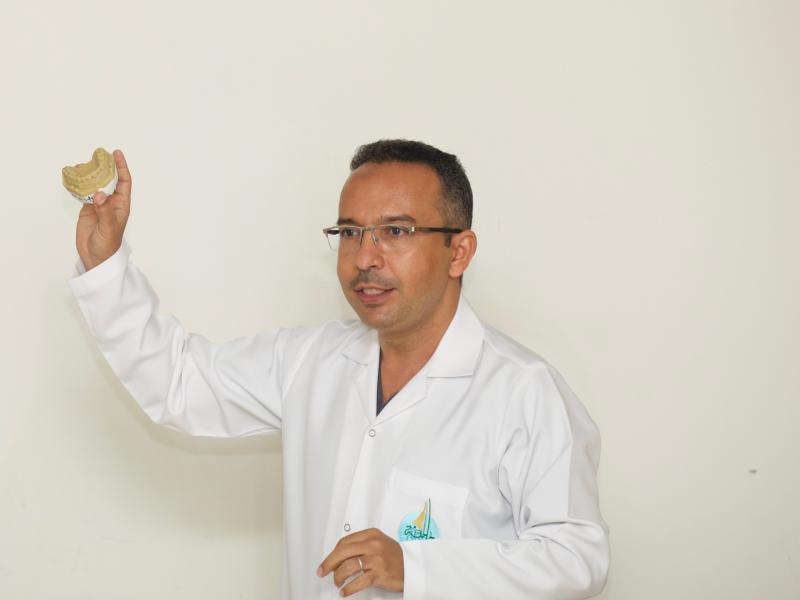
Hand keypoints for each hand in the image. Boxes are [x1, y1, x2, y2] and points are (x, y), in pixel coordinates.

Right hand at [75, 149, 131, 269]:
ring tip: (80, 166)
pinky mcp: (87, 208)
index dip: (121, 166)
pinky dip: (78, 184)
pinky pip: (83, 192)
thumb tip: (100, 194)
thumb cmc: (108, 244)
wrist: (96, 257)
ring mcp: (99, 204)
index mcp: (121, 205)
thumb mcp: (108, 228)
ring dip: (89, 174)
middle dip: (103, 166)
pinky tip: (73, 177)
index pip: (124, 181)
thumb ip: (104, 211)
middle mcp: (111, 202)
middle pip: (108, 179)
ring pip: (95, 184)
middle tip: (95, 155)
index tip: (116, 153)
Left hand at [317, 527, 403, 596]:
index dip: (333, 552)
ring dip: (338, 577)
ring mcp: (377, 559)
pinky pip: (358, 581)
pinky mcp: (379, 574)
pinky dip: (348, 588)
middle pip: (343, 552)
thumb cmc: (395, 556)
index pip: (345, 541)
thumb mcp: (379, 542)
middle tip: (322, 571)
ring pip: (348, 566)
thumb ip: (362, 544)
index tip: (327, 561)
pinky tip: (344, 592)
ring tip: (337, 582)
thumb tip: (340, 555)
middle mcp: (373, 544)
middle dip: (329, 563)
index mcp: (371, 534)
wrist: (413, 566)